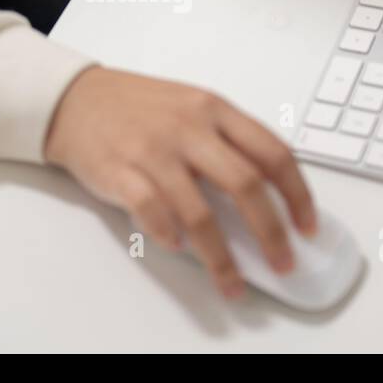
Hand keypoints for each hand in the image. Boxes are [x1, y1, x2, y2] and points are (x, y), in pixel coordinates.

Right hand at [44, 66, 316, 298]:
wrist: (76, 99)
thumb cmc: (138, 108)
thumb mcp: (192, 107)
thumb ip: (226, 142)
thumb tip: (265, 199)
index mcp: (214, 109)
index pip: (272, 152)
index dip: (297, 194)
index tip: (306, 226)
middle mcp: (189, 128)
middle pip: (245, 184)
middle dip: (271, 232)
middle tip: (282, 262)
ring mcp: (154, 150)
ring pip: (199, 212)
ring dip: (220, 257)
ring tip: (231, 283)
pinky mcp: (120, 171)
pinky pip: (152, 210)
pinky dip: (168, 235)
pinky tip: (177, 248)